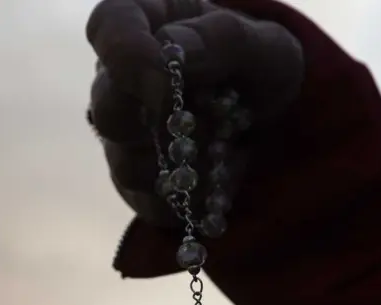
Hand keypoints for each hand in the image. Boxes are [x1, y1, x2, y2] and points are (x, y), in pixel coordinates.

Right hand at [87, 0, 303, 225]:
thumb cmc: (260, 67)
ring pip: (128, 166)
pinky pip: (151, 204)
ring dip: (187, 164)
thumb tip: (174, 49)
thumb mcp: (265, 45)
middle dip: (166, 125)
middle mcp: (119, 80)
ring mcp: (123, 138)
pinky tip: (219, 178)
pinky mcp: (137, 186)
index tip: (166, 81)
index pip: (109, 29)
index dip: (128, 57)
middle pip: (109, 111)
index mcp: (144, 24)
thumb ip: (224, 38)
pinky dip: (193, 198)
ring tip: (225, 146)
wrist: (271, 119)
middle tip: (214, 121)